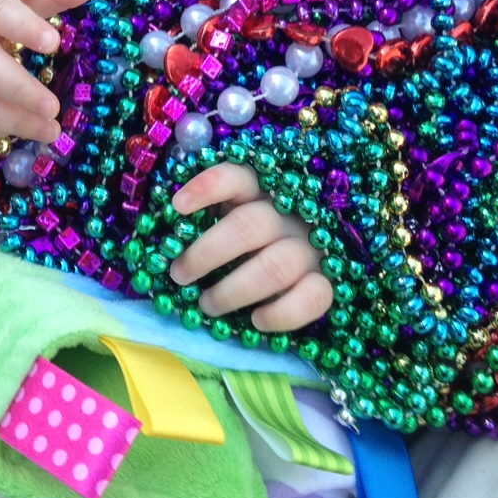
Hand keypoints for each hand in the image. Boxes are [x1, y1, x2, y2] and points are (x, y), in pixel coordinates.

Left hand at [169, 162, 333, 332]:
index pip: (237, 176)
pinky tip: (256, 320)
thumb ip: (208, 218)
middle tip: (179, 275)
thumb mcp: (231, 215)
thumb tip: (166, 238)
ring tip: (207, 305)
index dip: (207, 187)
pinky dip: (281, 313)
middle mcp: (290, 213)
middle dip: (207, 253)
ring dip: (233, 290)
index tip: (177, 206)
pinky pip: (311, 298)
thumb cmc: (252, 237)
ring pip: (275, 266)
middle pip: (248, 227)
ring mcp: (313, 247)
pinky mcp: (330, 281)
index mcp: (261, 190)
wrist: (309, 259)